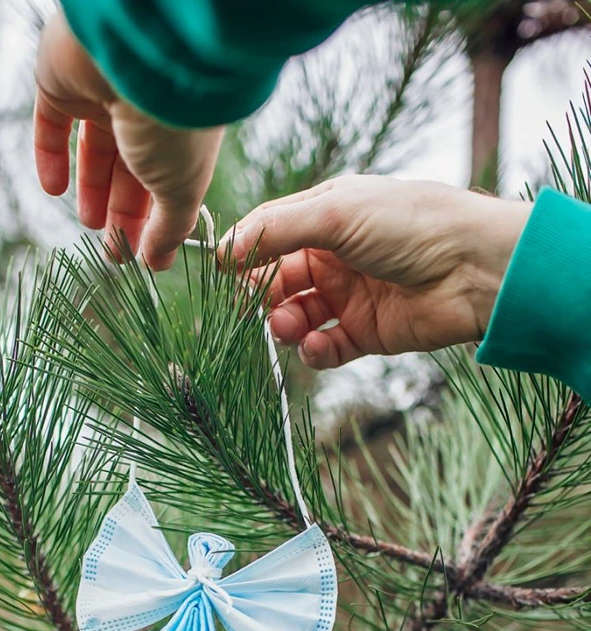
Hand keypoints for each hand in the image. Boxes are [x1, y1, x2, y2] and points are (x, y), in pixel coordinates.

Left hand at [34, 11, 223, 269]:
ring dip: (91, 188)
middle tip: (114, 249)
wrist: (143, 54)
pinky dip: (51, 157)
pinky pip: (52, 124)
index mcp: (181, 132)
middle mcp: (144, 110)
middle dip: (122, 211)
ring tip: (89, 223)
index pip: (165, 181)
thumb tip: (158, 261)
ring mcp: (103, 92)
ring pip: (94, 148)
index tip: (143, 255)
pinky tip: (53, 191)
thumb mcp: (181, 188)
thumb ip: (170, 228)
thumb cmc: (174, 124)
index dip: (153, 219)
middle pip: (130, 169)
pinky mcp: (62, 81)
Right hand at [225, 177, 530, 367]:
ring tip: (288, 328)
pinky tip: (315, 347)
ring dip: (284, 325)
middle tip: (253, 309)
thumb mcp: (337, 213)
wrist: (474, 269)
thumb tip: (224, 250)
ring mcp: (351, 295)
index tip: (222, 273)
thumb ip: (276, 231)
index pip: (270, 232)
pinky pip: (326, 347)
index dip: (245, 252)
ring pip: (298, 316)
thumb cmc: (413, 225)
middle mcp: (336, 255)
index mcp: (328, 215)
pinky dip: (314, 352)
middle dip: (261, 296)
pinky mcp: (366, 332)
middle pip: (278, 279)